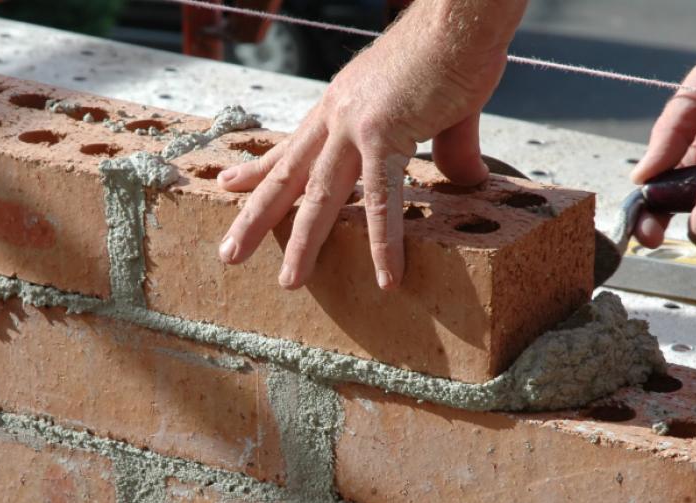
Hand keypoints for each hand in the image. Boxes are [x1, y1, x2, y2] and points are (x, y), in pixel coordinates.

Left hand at [215, 1, 521, 289]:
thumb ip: (449, 150)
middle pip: (288, 176)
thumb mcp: (442, 108)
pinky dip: (385, 242)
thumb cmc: (453, 51)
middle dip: (255, 217)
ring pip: (320, 195)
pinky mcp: (387, 134)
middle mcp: (336, 116)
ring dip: (302, 242)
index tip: (229, 187)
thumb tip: (468, 182)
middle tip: (227, 253)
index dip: (258, 169)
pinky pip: (383, 199)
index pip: (291, 146)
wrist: (460, 15)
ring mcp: (355, 126)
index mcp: (340, 105)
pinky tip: (387, 278)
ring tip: (289, 282)